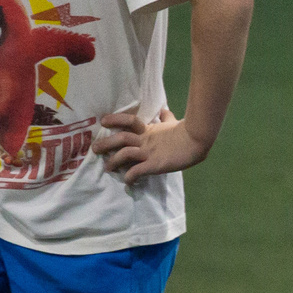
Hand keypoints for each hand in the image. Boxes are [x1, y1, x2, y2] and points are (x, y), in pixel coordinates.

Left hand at [91, 107, 207, 184]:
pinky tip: (127, 181)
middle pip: (121, 138)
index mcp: (149, 130)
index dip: (115, 119)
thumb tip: (164, 111)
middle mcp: (145, 141)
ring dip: (114, 161)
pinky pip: (138, 171)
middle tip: (94, 149)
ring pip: (125, 154)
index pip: (129, 121)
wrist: (198, 141)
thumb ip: (166, 118)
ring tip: (107, 168)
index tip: (103, 121)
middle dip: (106, 143)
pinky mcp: (155, 164)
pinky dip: (130, 176)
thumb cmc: (186, 132)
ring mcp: (149, 152)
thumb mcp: (174, 123)